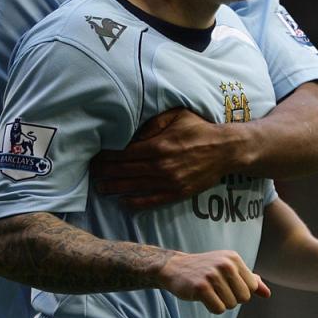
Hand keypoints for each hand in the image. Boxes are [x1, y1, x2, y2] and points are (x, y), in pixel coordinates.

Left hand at [91, 108, 230, 209]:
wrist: (226, 150)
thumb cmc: (199, 129)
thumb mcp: (176, 116)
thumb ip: (152, 123)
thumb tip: (132, 133)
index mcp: (159, 145)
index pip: (124, 153)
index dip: (107, 156)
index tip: (95, 156)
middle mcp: (161, 166)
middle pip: (125, 171)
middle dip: (105, 172)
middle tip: (91, 172)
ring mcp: (169, 182)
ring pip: (134, 187)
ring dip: (114, 188)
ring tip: (99, 188)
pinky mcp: (177, 193)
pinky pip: (151, 200)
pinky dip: (135, 202)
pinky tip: (122, 201)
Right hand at [158, 250, 270, 314]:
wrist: (174, 267)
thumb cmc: (204, 269)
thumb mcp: (227, 269)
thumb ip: (249, 279)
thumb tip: (267, 293)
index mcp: (233, 258)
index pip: (252, 287)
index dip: (240, 290)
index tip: (226, 284)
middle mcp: (225, 264)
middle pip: (244, 298)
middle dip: (232, 298)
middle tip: (216, 289)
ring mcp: (213, 275)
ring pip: (231, 305)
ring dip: (221, 303)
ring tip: (209, 291)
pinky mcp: (201, 287)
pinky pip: (218, 309)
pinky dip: (212, 308)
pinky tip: (203, 297)